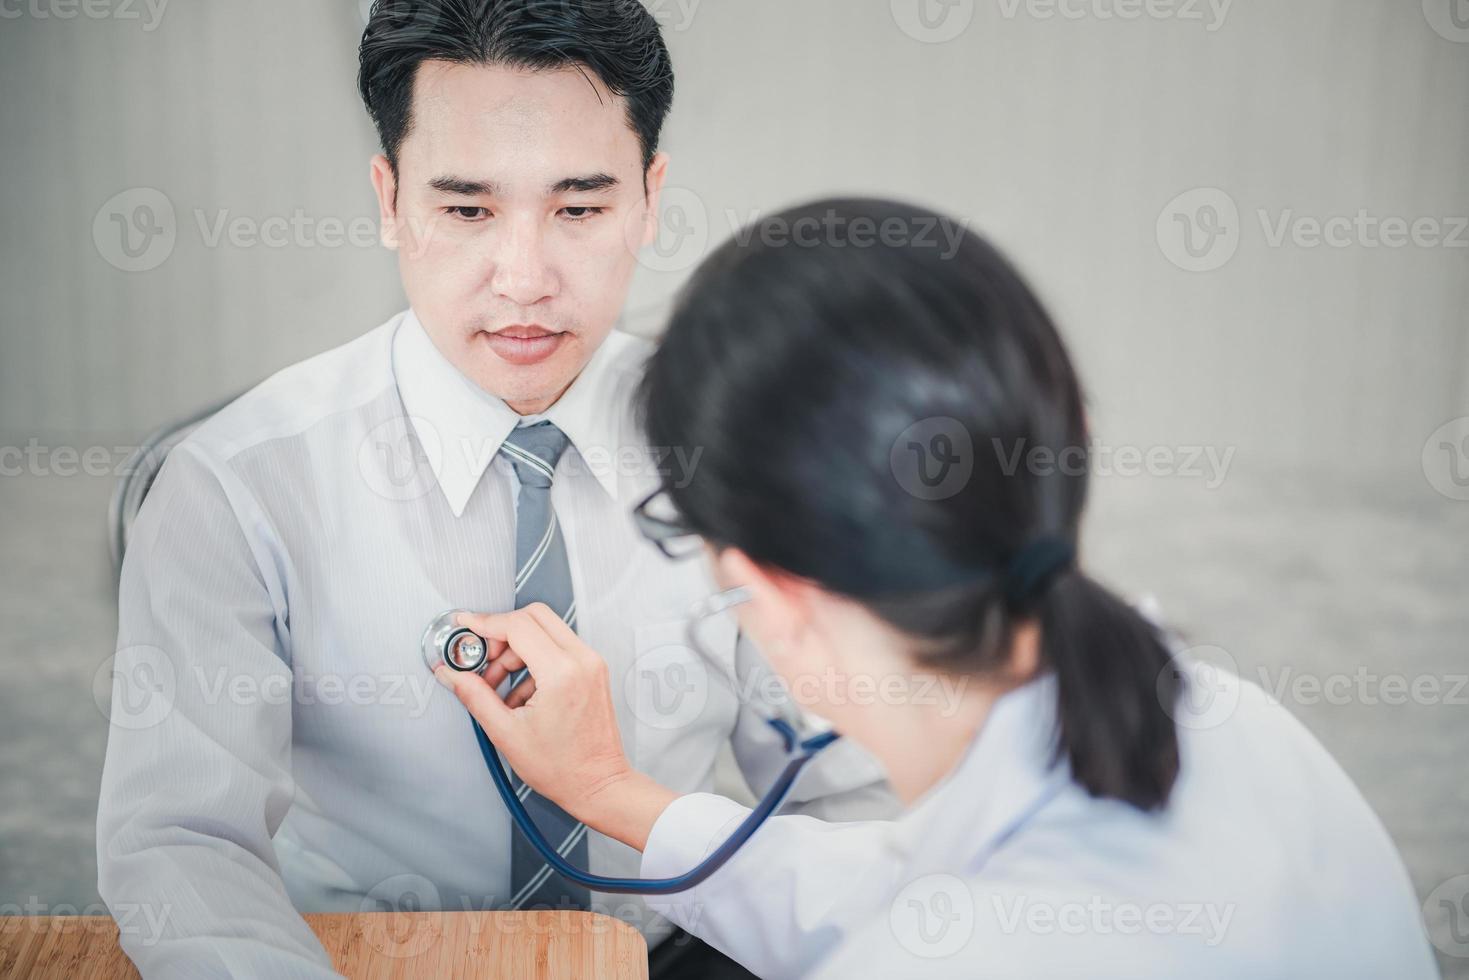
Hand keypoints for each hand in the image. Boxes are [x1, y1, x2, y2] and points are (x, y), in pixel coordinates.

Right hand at [434, 604, 677, 850]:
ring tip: (499, 688)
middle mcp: (583, 660)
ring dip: (516, 650)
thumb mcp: (506, 733)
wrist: (598, 784)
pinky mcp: (593, 670)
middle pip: (534, 616)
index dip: (484, 623)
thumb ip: (474, 696)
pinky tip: (520, 695)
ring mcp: (592, 663)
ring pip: (546, 630)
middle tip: (483, 660)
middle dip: (501, 632)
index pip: (518, 625)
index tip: (464, 625)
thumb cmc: (562, 768)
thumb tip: (451, 674)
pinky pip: (557, 647)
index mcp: (562, 673)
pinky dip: (533, 661)